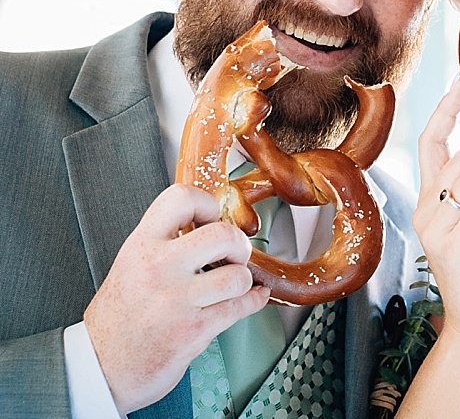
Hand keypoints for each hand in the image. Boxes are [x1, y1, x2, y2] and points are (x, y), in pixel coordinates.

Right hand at [84, 183, 269, 413]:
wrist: (99, 367)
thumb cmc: (119, 315)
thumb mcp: (131, 264)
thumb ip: (165, 242)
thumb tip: (210, 223)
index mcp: (141, 245)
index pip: (182, 198)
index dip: (208, 203)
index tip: (213, 218)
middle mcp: (159, 268)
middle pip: (223, 235)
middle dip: (238, 245)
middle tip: (233, 255)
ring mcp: (177, 300)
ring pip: (238, 275)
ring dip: (243, 280)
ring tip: (232, 284)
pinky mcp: (194, 330)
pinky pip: (241, 307)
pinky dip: (254, 301)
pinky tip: (252, 298)